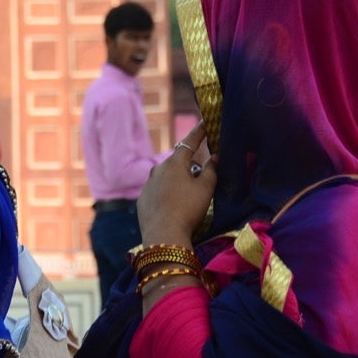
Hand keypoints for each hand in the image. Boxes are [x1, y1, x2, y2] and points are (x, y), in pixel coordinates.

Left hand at [138, 123, 216, 245]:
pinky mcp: (142, 199)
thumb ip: (211, 170)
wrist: (163, 234)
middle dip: (190, 164)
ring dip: (177, 180)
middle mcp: (158, 169)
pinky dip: (167, 193)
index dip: (199, 132)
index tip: (205, 122)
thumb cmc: (188, 209)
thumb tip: (214, 157)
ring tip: (188, 196)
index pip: (189, 142)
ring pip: (166, 176)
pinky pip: (158, 191)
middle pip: (178, 161)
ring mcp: (147, 184)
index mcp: (175, 163)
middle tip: (201, 175)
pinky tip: (173, 206)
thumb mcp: (206, 189)